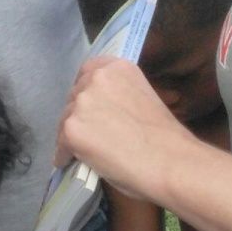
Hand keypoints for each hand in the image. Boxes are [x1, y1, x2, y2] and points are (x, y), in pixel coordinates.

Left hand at [55, 57, 196, 201]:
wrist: (170, 162)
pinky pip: (61, 144)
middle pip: (75, 95)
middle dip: (79, 112)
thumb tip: (103, 112)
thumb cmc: (166, 138)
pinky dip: (64, 155)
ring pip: (66, 119)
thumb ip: (119, 96)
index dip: (87, 90)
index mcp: (117, 68)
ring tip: (81, 150)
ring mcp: (82, 103)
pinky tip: (69, 162)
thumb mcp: (143, 98)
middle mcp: (96, 78)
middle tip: (89, 132)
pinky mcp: (72, 128)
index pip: (89, 71)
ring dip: (72, 133)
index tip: (90, 105)